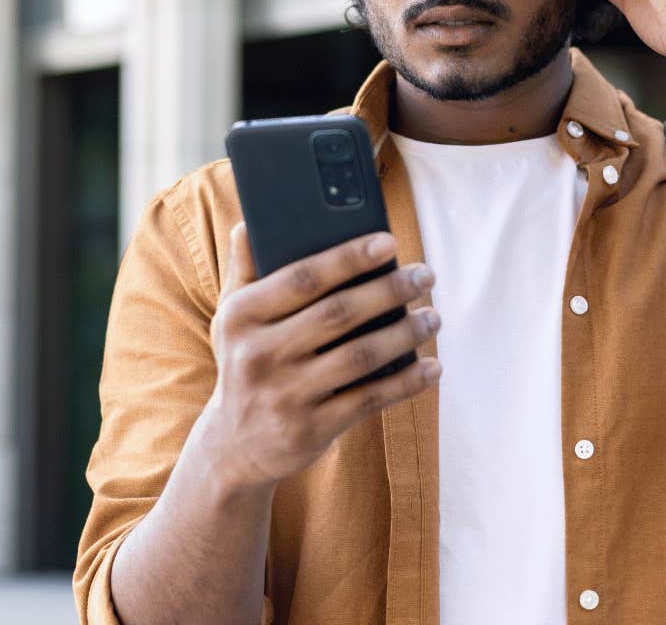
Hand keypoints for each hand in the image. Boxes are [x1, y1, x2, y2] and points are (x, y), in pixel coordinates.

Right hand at [202, 224, 441, 491]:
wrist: (233, 445)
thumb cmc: (245, 361)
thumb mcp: (232, 316)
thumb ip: (245, 268)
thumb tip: (251, 220)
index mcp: (242, 316)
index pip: (302, 278)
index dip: (348, 258)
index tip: (390, 242)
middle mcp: (260, 354)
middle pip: (339, 314)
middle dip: (389, 290)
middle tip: (425, 275)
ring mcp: (286, 395)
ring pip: (360, 356)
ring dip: (405, 334)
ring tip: (433, 316)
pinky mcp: (310, 429)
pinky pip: (368, 400)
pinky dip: (406, 383)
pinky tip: (432, 367)